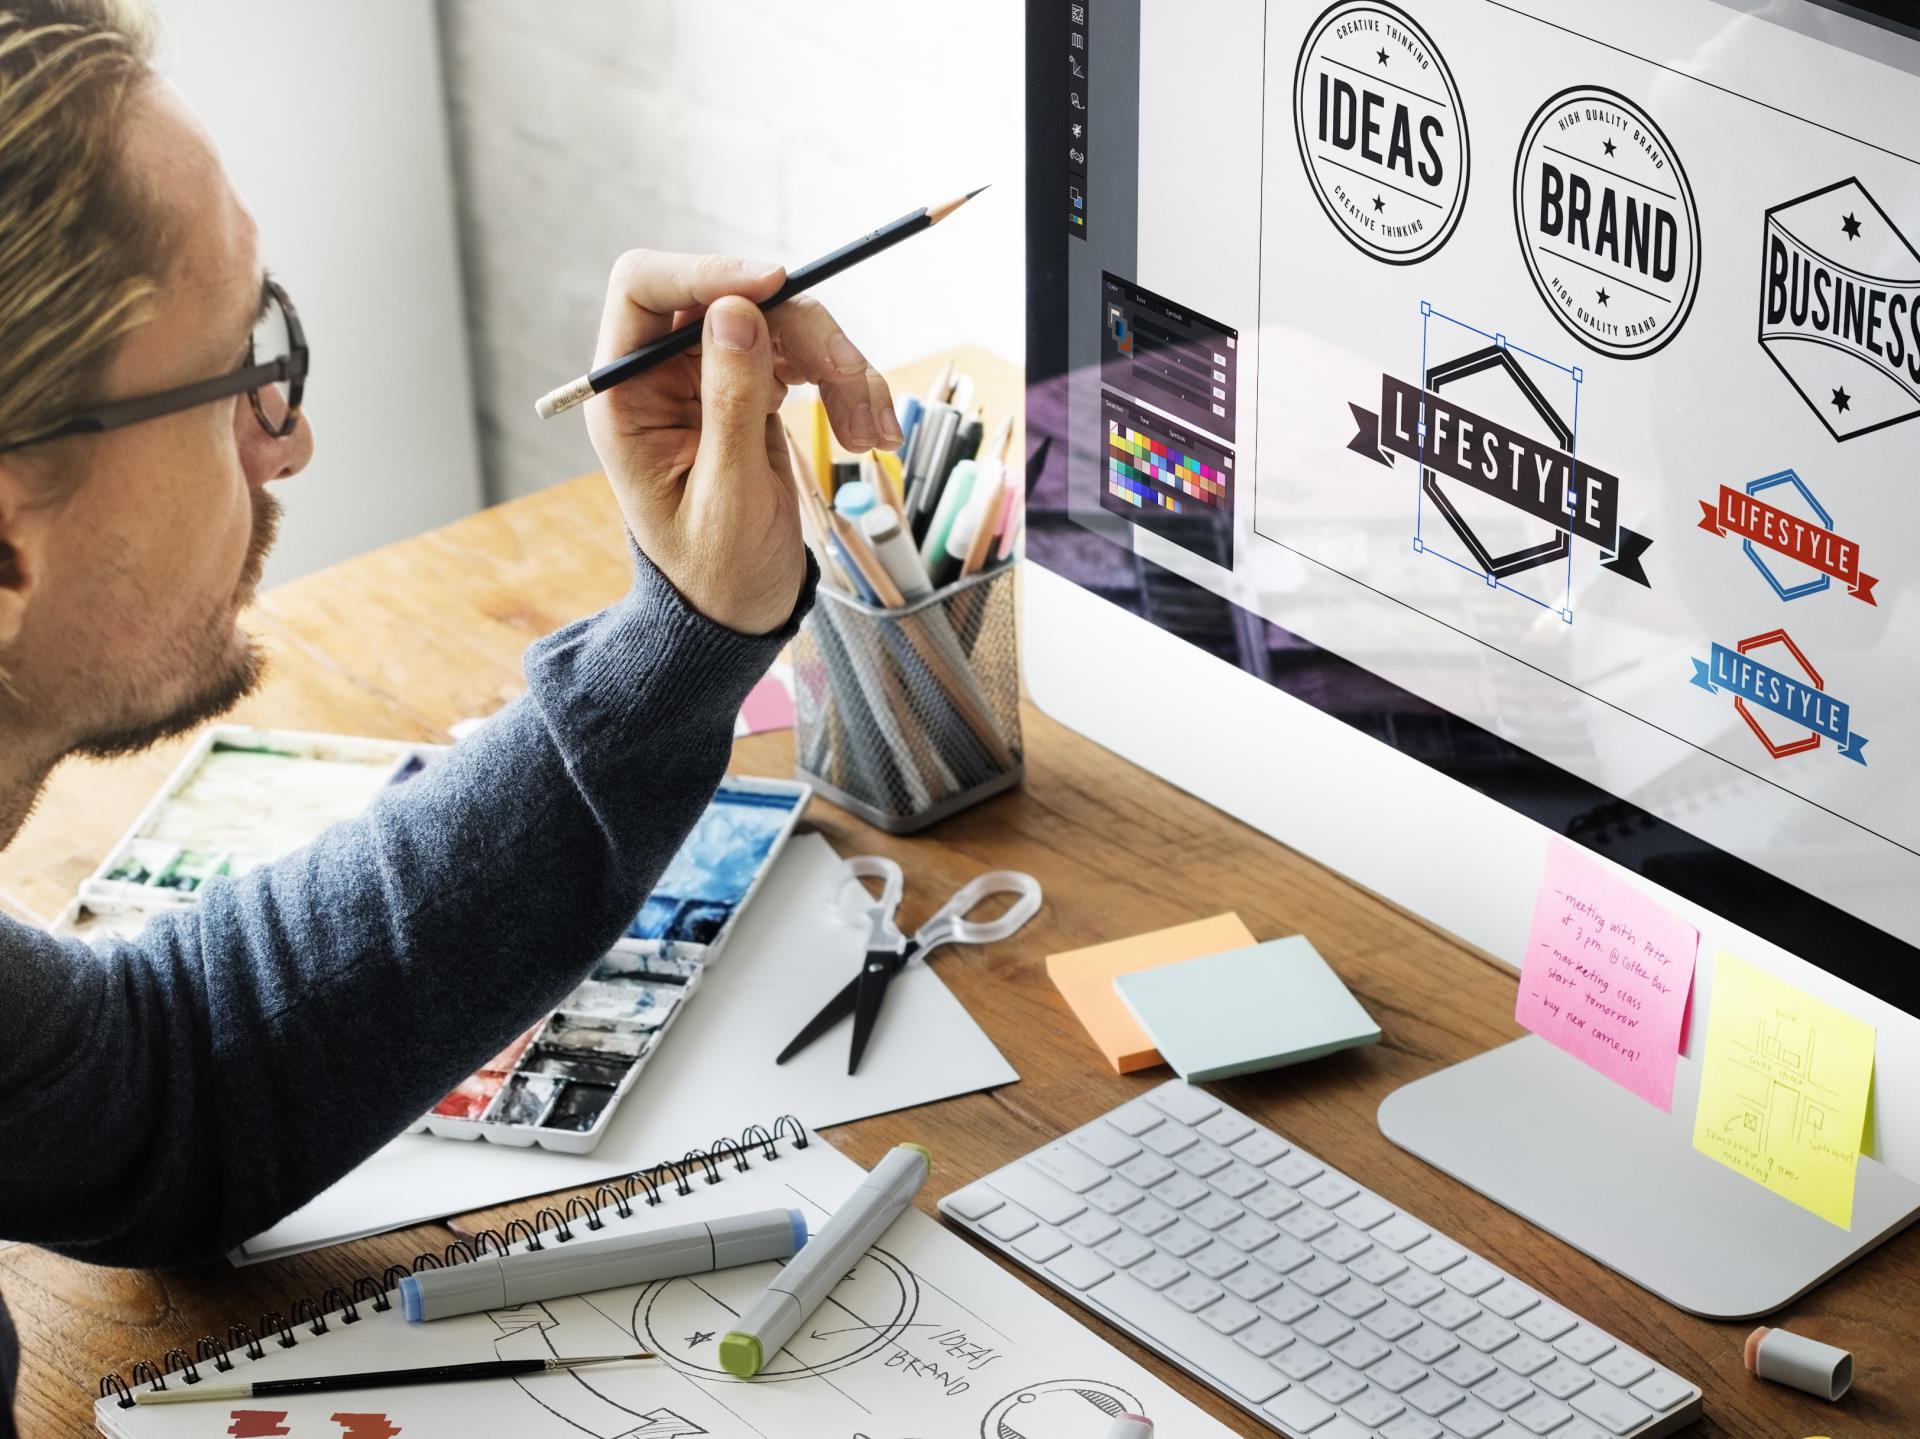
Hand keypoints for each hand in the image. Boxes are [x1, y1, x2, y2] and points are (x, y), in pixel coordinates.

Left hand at [585, 250, 903, 634]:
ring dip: (840, 367)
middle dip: (802, 331)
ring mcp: (712, 379)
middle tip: (852, 379)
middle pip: (732, 299)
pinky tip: (873, 433)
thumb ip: (728, 401)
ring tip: (872, 435)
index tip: (778, 283)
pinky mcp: (754, 390)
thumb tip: (736, 309)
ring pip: (782, 324)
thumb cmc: (717, 572)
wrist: (739, 613)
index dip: (708, 271)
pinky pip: (807, 359)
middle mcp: (664, 375)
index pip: (645, 288)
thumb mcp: (726, 494)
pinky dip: (848, 387)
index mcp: (628, 397)